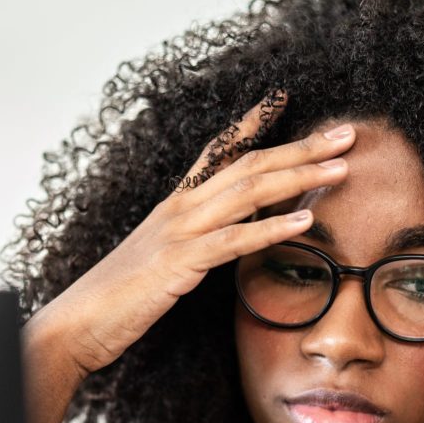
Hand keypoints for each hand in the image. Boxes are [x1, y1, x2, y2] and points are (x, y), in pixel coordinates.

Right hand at [38, 90, 354, 375]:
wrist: (77, 323)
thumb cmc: (119, 298)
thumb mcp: (162, 260)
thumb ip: (196, 244)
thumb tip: (230, 238)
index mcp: (176, 204)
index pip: (219, 152)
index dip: (252, 123)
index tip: (284, 99)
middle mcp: (180, 208)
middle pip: (249, 165)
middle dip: (301, 148)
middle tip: (346, 135)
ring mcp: (179, 232)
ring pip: (248, 192)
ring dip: (299, 177)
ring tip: (340, 169)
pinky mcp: (180, 263)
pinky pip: (234, 241)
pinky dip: (272, 228)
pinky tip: (305, 222)